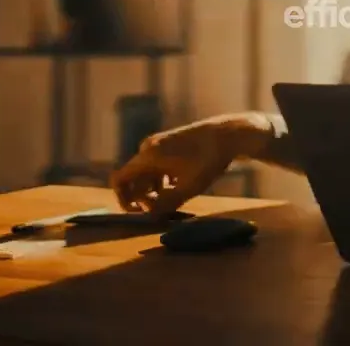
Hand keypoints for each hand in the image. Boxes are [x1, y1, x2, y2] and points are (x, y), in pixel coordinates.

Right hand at [110, 113, 271, 215]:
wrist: (229, 133)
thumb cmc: (209, 161)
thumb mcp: (189, 188)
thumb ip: (166, 204)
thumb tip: (149, 215)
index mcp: (148, 156)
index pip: (119, 180)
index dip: (123, 199)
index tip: (138, 212)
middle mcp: (149, 148)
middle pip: (134, 178)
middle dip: (143, 196)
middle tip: (161, 210)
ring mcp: (160, 143)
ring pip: (147, 173)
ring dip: (155, 189)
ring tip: (174, 199)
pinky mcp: (171, 143)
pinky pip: (158, 165)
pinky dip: (163, 179)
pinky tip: (180, 186)